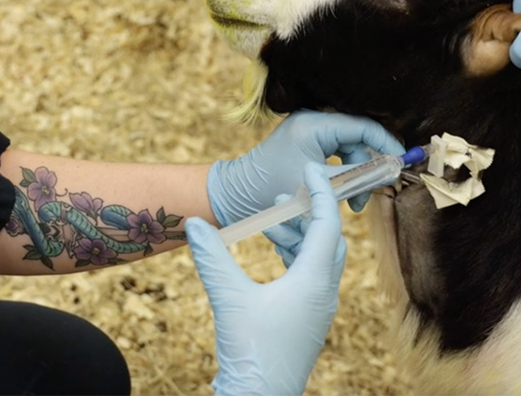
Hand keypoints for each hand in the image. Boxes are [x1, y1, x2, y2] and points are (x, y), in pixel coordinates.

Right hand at [187, 164, 346, 395]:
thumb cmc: (251, 353)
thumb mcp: (228, 299)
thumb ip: (212, 258)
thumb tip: (193, 223)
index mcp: (315, 281)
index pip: (327, 224)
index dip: (320, 193)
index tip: (312, 168)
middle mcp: (324, 292)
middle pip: (328, 239)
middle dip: (309, 212)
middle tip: (286, 193)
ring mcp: (317, 308)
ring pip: (318, 258)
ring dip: (298, 236)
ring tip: (270, 221)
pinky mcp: (307, 320)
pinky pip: (309, 276)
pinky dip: (295, 257)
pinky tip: (272, 252)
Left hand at [207, 110, 403, 225]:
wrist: (238, 195)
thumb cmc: (273, 190)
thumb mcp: (317, 186)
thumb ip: (354, 178)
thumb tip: (388, 173)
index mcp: (314, 124)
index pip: (362, 127)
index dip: (385, 144)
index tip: (400, 164)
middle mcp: (312, 121)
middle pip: (358, 138)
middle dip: (367, 167)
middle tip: (370, 194)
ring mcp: (309, 130)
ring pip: (349, 149)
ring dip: (355, 176)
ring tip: (352, 204)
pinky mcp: (306, 142)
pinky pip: (336, 154)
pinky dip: (342, 174)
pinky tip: (341, 195)